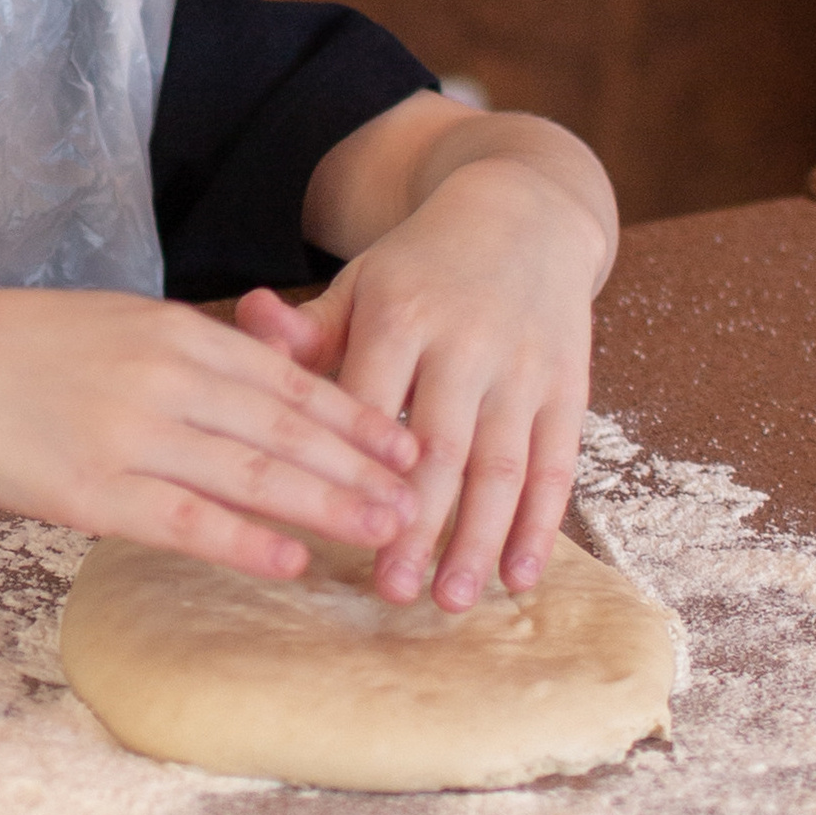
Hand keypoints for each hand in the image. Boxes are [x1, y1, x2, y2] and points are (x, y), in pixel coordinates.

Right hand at [0, 289, 420, 580]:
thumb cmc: (20, 349)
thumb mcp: (115, 324)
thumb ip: (186, 350)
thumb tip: (255, 380)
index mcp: (174, 332)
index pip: (288, 378)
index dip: (355, 415)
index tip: (407, 443)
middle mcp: (166, 378)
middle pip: (288, 427)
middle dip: (363, 466)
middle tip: (420, 498)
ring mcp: (133, 434)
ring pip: (254, 474)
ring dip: (328, 505)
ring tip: (383, 531)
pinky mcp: (96, 489)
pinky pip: (189, 520)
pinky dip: (248, 540)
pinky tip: (293, 560)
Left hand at [235, 158, 605, 609]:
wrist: (523, 214)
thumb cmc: (419, 269)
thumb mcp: (359, 285)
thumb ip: (305, 326)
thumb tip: (248, 317)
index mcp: (400, 314)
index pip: (371, 405)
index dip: (355, 472)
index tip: (333, 535)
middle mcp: (466, 341)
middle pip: (440, 447)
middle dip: (418, 525)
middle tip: (392, 591)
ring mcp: (522, 366)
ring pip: (501, 464)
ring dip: (478, 539)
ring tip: (450, 600)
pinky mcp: (567, 385)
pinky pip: (556, 464)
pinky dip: (540, 526)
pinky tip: (518, 576)